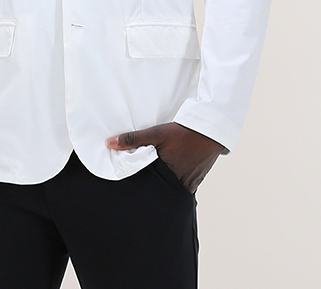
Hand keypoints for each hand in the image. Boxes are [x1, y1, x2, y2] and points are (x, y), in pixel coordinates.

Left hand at [107, 122, 226, 192]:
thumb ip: (133, 139)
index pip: (149, 188)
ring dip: (163, 184)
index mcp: (169, 176)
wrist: (211, 129)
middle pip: (160, 191)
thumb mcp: (157, 133)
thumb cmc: (184, 132)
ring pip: (171, 189)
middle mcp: (181, 185)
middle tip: (139, 187)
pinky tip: (169, 173)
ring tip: (153, 180)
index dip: (139, 188)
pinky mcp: (196, 179)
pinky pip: (181, 185)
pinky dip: (174, 181)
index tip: (129, 188)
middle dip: (151, 189)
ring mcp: (191, 184)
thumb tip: (110, 144)